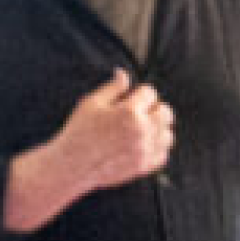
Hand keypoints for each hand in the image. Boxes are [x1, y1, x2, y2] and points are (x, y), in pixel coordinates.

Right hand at [9, 71, 178, 231]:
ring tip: (142, 128)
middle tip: (140, 111)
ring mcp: (144, 150)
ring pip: (167, 134)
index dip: (140, 92)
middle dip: (154, 108)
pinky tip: (143, 144)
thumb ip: (112, 88)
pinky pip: (163, 154)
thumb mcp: (91, 103)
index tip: (132, 97)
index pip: (150, 92)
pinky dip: (156, 148)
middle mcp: (142, 131)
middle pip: (165, 112)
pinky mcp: (143, 167)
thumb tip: (123, 73)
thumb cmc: (78, 132)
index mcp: (130, 112)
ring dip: (158, 128)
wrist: (72, 166)